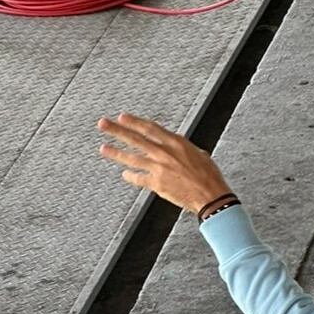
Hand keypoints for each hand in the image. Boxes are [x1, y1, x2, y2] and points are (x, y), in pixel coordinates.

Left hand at [98, 113, 232, 215]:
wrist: (210, 195)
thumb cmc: (208, 176)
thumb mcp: (198, 153)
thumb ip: (183, 148)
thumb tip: (176, 144)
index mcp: (175, 142)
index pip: (149, 128)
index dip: (134, 122)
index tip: (122, 117)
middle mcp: (164, 153)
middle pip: (135, 139)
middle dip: (117, 130)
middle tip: (103, 124)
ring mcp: (159, 168)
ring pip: (132, 158)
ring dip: (116, 153)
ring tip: (103, 148)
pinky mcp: (157, 184)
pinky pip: (139, 178)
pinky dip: (131, 176)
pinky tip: (124, 174)